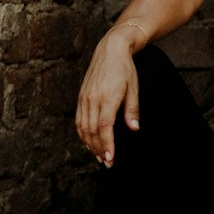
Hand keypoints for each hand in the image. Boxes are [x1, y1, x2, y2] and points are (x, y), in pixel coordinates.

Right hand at [75, 31, 140, 166]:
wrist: (110, 50)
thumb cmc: (125, 69)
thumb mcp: (133, 88)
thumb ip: (132, 110)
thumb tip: (134, 129)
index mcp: (107, 97)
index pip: (105, 127)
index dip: (107, 144)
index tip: (110, 158)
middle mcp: (93, 99)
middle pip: (92, 131)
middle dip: (99, 149)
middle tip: (107, 163)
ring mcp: (84, 98)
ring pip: (83, 127)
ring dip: (90, 144)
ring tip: (99, 156)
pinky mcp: (81, 97)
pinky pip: (79, 120)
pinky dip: (83, 133)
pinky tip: (90, 141)